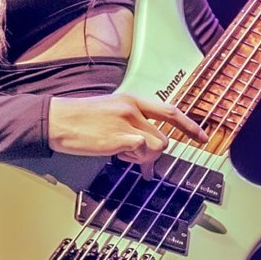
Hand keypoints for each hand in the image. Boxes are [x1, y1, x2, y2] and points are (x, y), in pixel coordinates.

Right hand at [48, 95, 209, 165]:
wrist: (57, 120)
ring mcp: (128, 122)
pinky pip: (143, 153)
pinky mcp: (121, 137)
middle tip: (138, 159)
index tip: (202, 137)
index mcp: (132, 100)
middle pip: (165, 137)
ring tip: (121, 153)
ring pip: (157, 147)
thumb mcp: (110, 111)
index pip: (170, 111)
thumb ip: (131, 124)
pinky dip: (133, 159)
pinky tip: (117, 155)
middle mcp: (133, 108)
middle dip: (153, 152)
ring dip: (143, 157)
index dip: (190, 126)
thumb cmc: (79, 119)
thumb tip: (144, 145)